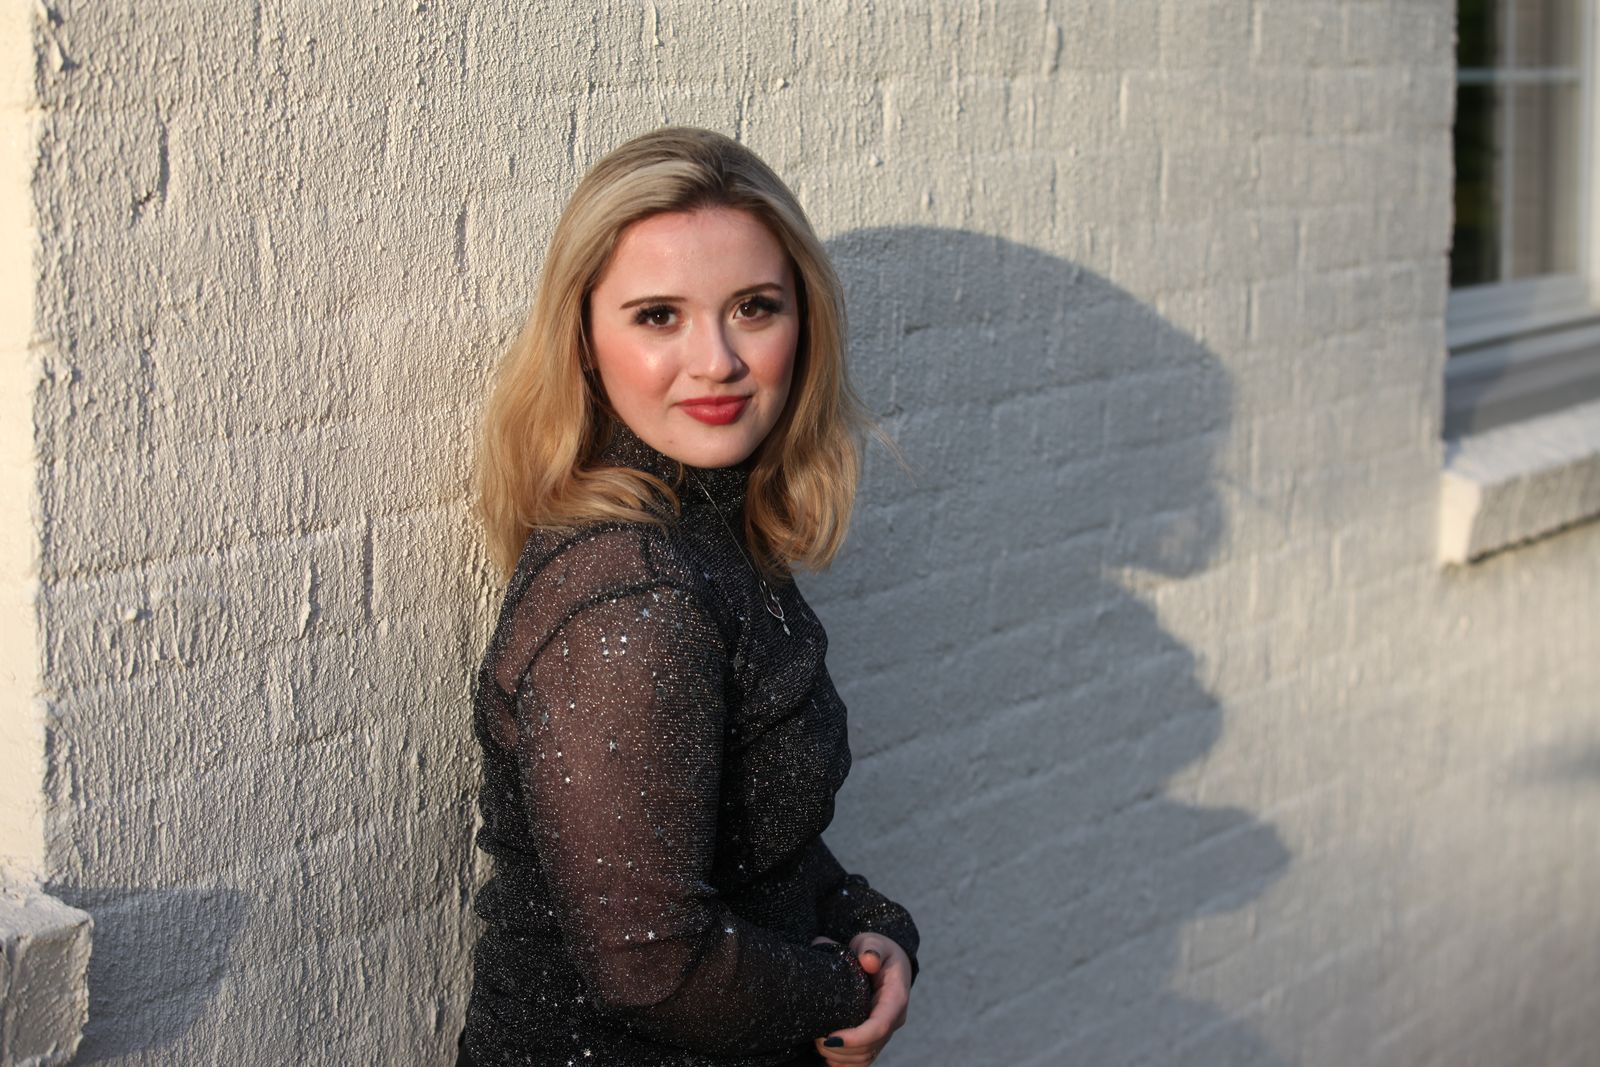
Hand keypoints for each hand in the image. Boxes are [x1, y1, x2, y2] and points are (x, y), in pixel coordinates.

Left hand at [810, 933, 910, 1064]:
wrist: (887, 960)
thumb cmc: (879, 951)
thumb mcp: (875, 942)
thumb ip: (872, 948)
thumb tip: (868, 960)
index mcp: (896, 999)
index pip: (880, 1026)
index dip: (856, 1038)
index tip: (831, 1037)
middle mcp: (893, 1020)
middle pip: (869, 1047)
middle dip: (841, 1049)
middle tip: (816, 1037)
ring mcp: (884, 1032)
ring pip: (865, 1058)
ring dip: (840, 1057)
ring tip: (818, 1043)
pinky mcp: (875, 1038)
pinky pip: (861, 1060)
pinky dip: (844, 1062)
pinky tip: (828, 1054)